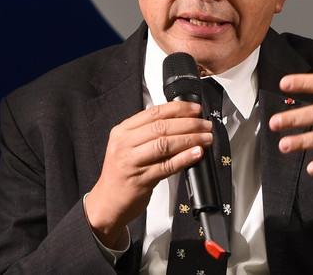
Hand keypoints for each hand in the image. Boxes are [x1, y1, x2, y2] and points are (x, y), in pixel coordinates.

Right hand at [85, 101, 212, 246]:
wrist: (106, 203)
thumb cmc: (122, 174)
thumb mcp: (128, 147)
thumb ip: (148, 134)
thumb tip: (182, 121)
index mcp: (122, 131)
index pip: (154, 113)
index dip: (178, 109)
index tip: (196, 109)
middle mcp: (124, 144)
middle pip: (161, 127)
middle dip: (189, 124)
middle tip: (205, 125)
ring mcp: (131, 162)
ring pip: (165, 144)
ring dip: (190, 139)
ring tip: (206, 138)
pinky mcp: (140, 180)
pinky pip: (166, 166)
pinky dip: (184, 158)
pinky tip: (196, 154)